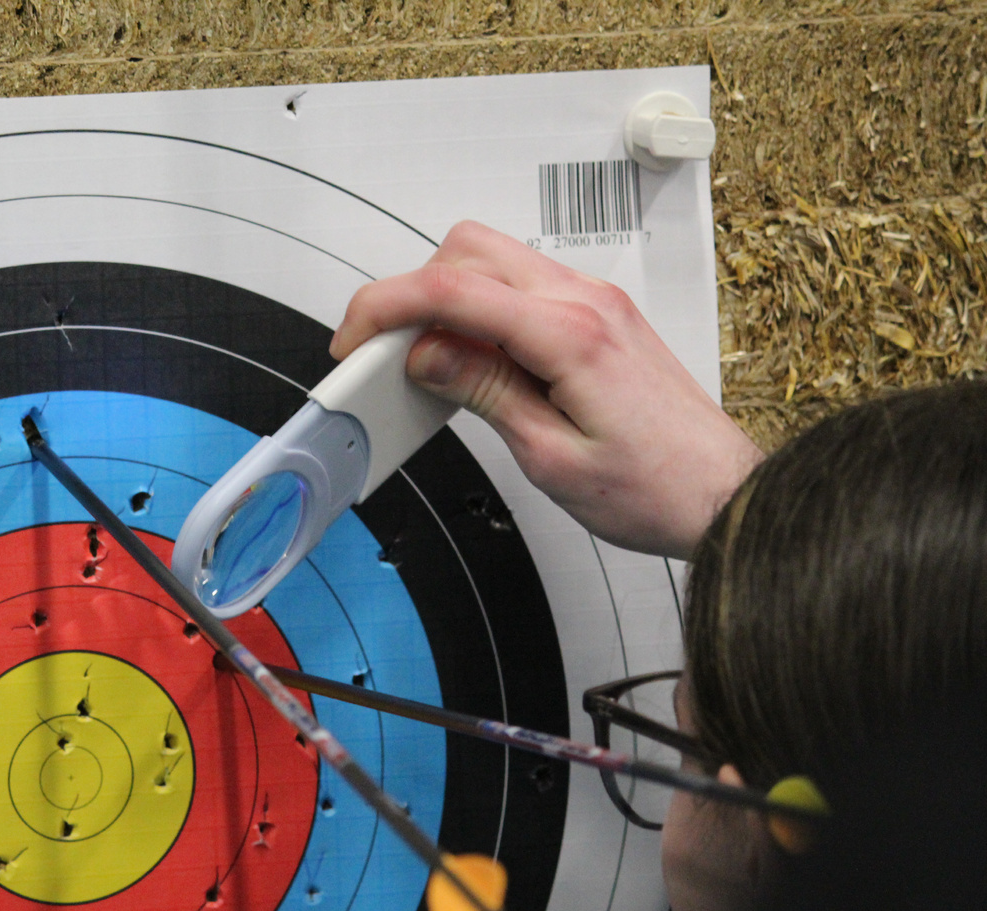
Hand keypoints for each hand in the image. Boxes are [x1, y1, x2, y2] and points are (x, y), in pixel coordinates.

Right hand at [330, 221, 761, 559]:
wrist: (722, 496)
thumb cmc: (655, 489)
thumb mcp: (550, 458)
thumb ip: (484, 393)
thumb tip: (428, 354)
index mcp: (571, 334)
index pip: (452, 289)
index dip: (385, 308)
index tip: (354, 340)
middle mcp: (586, 302)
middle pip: (467, 250)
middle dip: (411, 292)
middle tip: (383, 351)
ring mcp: (596, 302)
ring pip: (494, 260)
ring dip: (446, 297)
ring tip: (425, 362)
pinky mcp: (600, 316)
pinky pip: (523, 286)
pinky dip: (481, 309)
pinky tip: (472, 360)